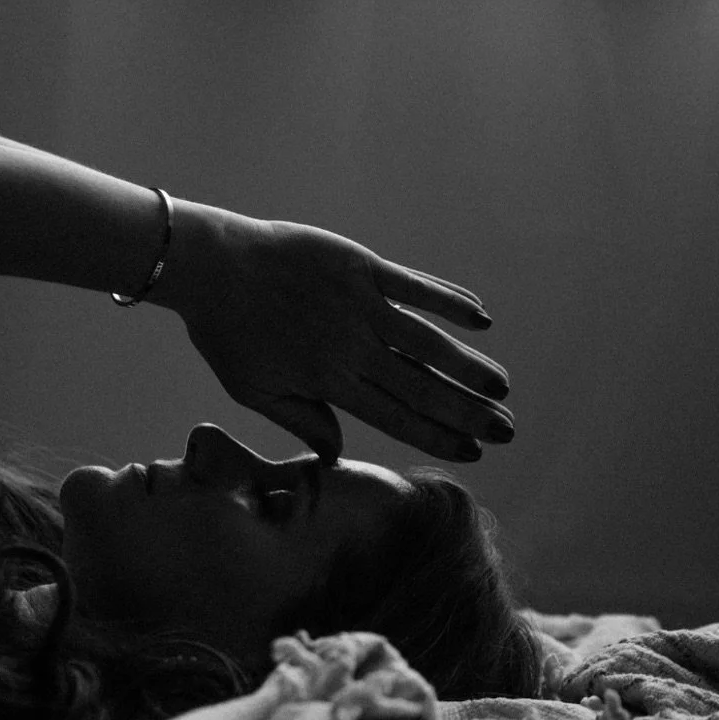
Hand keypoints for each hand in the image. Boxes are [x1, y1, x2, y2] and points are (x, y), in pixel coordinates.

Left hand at [178, 217, 513, 463]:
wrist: (211, 265)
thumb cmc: (225, 331)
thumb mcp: (252, 389)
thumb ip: (300, 420)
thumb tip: (335, 454)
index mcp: (328, 382)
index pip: (396, 417)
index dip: (438, 437)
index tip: (474, 452)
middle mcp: (353, 347)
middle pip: (422, 386)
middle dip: (468, 412)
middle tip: (507, 430)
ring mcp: (361, 304)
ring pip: (428, 342)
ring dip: (469, 365)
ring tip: (502, 386)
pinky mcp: (361, 267)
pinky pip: (416, 287)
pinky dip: (450, 301)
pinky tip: (481, 317)